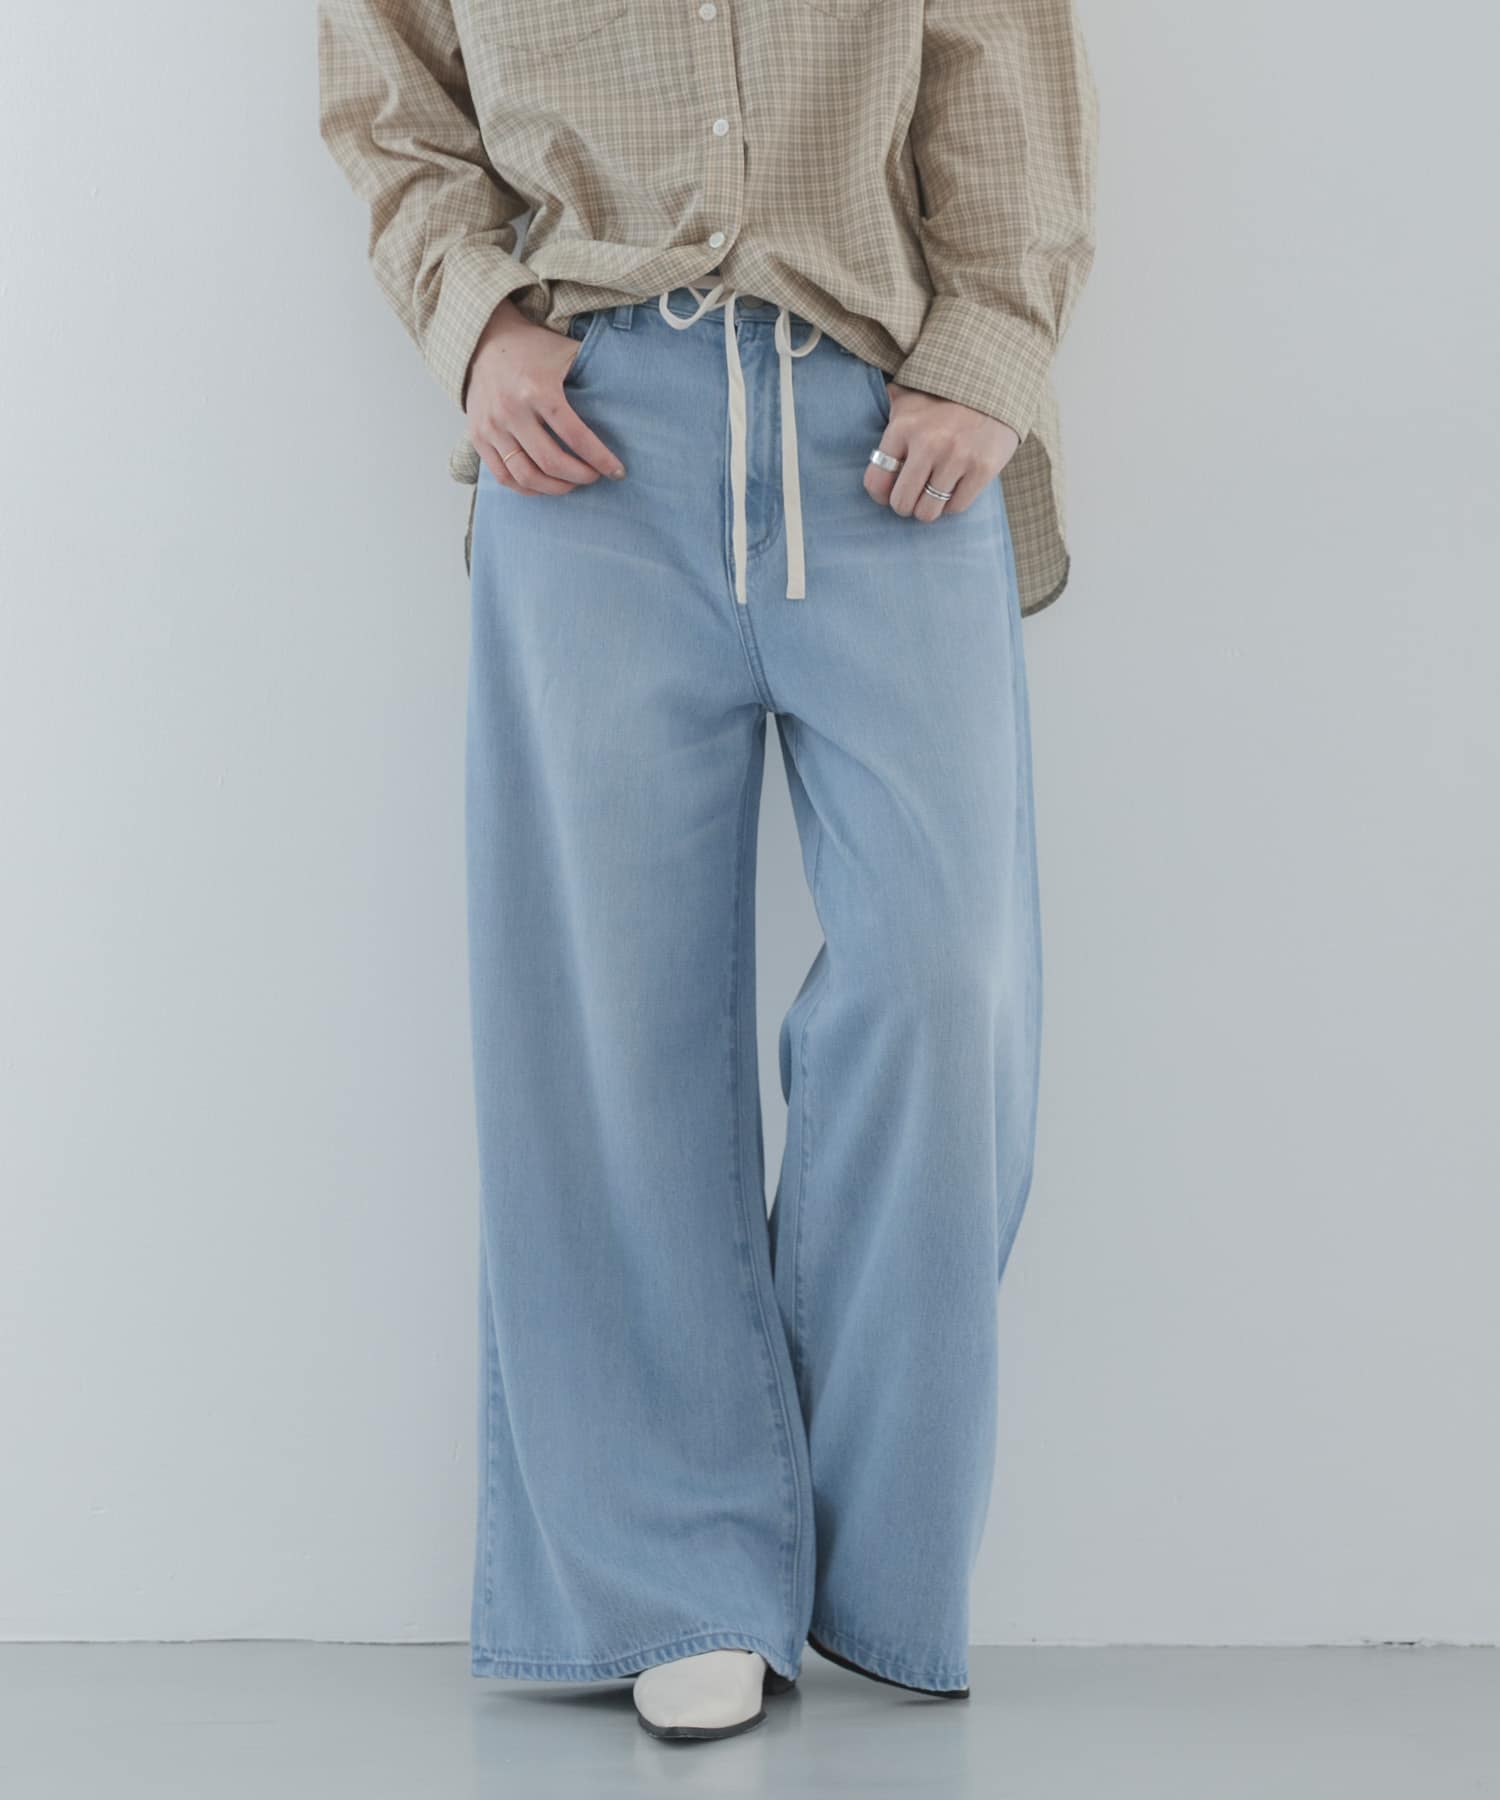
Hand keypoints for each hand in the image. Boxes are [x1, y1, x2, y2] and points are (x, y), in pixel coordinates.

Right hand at [464, 299, 625, 492]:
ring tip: (572, 484)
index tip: (617, 471)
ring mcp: (491, 426)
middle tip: (595, 477)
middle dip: (580, 476)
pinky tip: (546, 485)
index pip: (575, 436)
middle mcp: (511, 411)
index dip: (600, 459)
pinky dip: (527, 488)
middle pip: (551, 462)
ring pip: (526, 476)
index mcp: (537, 390)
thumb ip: (595, 373)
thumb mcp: (567, 352)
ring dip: (555, 488)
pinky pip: (503, 477)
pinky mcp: (478, 437)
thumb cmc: (534, 349)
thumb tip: (634, 394)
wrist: (485, 341)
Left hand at [863, 382, 1019, 521]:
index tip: (889, 491)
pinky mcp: (983, 468)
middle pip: (901, 503)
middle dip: (905, 504)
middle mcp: (928, 443)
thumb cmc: (946, 397)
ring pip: (928, 511)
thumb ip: (887, 411)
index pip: (876, 482)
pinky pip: (956, 507)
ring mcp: (957, 457)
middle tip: (914, 495)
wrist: (996, 385)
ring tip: (933, 493)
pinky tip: (955, 487)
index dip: (881, 494)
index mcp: (903, 427)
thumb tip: (855, 414)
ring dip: (928, 507)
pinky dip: (953, 504)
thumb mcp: (910, 396)